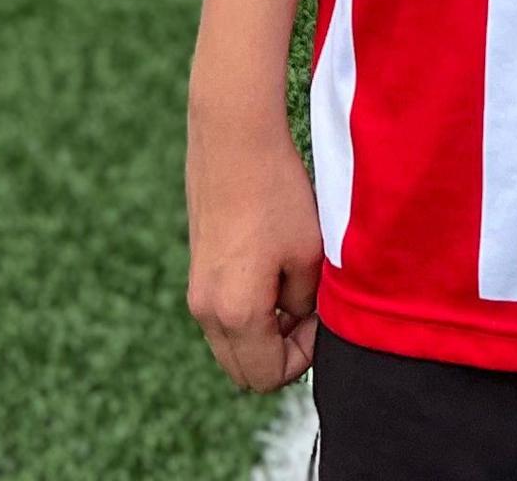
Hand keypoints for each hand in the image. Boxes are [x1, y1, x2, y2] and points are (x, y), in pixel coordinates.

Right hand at [185, 110, 324, 391]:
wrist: (234, 140)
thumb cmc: (278, 194)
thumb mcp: (309, 255)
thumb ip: (306, 304)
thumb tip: (298, 321)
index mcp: (236, 313)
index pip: (270, 376)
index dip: (304, 357)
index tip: (320, 319)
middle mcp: (206, 310)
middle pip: (245, 371)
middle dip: (282, 353)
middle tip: (308, 311)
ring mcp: (196, 292)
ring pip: (232, 345)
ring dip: (264, 333)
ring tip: (292, 286)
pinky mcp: (196, 271)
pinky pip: (222, 317)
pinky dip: (248, 312)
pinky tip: (271, 270)